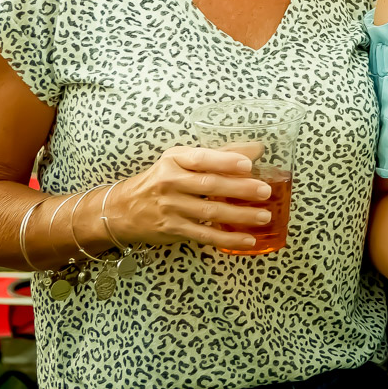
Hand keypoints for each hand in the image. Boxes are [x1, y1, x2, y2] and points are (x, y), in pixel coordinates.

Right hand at [106, 145, 275, 249]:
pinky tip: (247, 239)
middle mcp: (171, 183)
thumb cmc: (161, 179)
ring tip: (264, 216)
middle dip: (240, 189)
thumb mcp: (182, 160)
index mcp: (175, 160)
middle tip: (265, 191)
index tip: (248, 164)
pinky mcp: (172, 229)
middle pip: (209, 186)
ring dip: (239, 216)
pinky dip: (227, 239)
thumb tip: (256, 149)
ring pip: (210, 212)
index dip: (225, 161)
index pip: (201, 158)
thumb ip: (219, 154)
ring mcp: (171, 208)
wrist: (122, 209)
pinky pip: (204, 235)